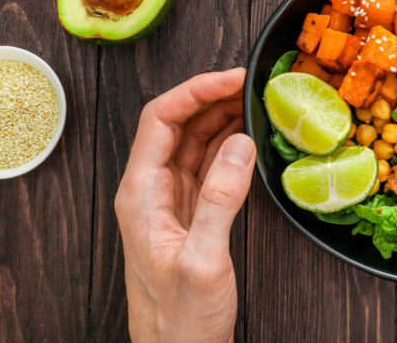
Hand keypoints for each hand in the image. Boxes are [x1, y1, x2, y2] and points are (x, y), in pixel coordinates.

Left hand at [115, 69, 254, 342]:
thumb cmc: (179, 320)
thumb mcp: (201, 259)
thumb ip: (219, 199)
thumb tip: (240, 143)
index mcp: (140, 194)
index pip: (159, 120)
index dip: (194, 91)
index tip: (232, 78)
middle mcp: (151, 191)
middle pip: (176, 124)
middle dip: (212, 97)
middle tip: (251, 83)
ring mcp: (171, 202)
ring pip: (193, 142)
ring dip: (222, 118)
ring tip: (255, 100)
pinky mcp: (191, 214)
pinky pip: (208, 166)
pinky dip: (229, 146)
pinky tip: (250, 137)